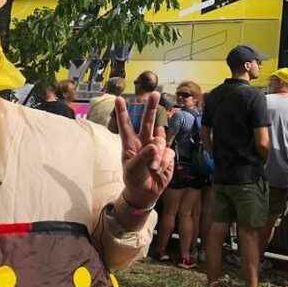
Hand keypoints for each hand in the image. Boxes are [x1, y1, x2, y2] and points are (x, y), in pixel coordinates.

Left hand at [114, 92, 174, 207]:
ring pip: (160, 141)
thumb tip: (154, 145)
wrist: (145, 193)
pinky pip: (168, 154)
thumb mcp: (133, 170)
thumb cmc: (133, 179)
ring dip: (157, 155)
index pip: (126, 125)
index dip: (123, 112)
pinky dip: (164, 163)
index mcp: (130, 144)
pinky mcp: (167, 155)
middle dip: (151, 108)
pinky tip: (159, 170)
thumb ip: (143, 157)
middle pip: (148, 121)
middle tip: (154, 94)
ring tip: (152, 168)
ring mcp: (156, 148)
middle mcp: (143, 142)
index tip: (119, 98)